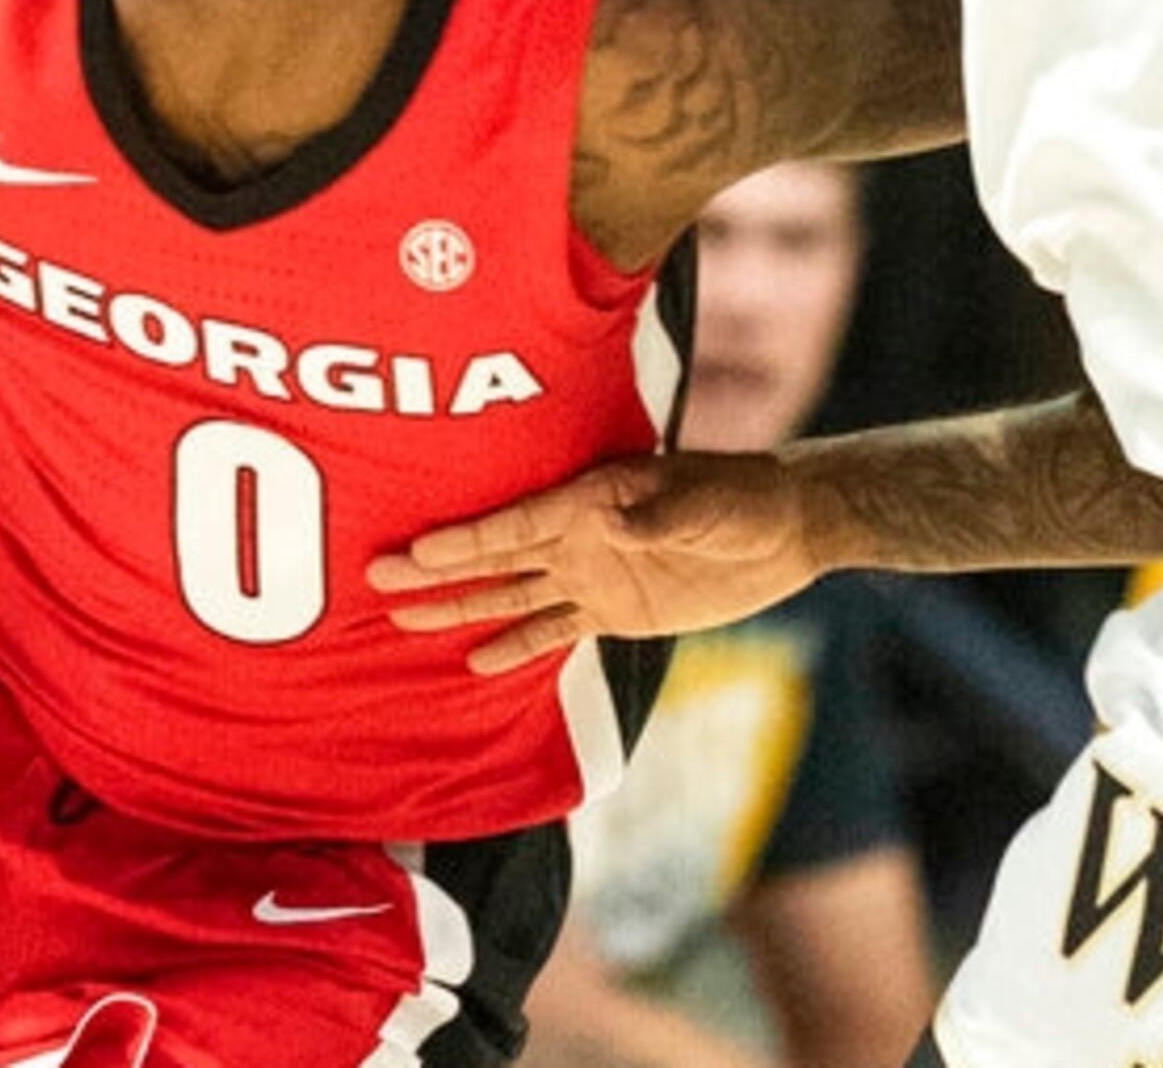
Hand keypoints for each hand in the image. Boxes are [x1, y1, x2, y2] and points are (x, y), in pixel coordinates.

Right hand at [365, 451, 819, 672]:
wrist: (787, 529)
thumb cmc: (747, 501)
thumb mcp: (711, 504)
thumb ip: (663, 516)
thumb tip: (617, 525)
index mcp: (593, 500)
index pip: (518, 524)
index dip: (466, 540)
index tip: (416, 549)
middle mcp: (580, 537)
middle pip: (494, 557)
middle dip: (435, 568)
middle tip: (376, 578)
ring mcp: (592, 574)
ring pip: (510, 593)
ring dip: (458, 605)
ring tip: (401, 618)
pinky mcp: (613, 611)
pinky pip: (552, 630)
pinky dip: (514, 645)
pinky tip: (474, 661)